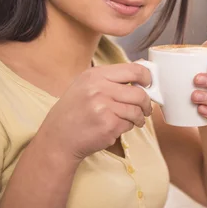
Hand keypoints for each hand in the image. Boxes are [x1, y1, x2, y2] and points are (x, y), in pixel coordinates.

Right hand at [35, 63, 152, 162]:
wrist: (57, 138)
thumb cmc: (73, 112)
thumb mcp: (85, 85)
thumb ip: (110, 79)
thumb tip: (141, 74)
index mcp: (95, 74)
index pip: (133, 69)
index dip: (146, 77)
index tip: (148, 84)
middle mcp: (99, 88)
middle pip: (139, 92)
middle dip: (147, 103)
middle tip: (146, 108)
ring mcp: (104, 106)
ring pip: (136, 110)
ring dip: (139, 117)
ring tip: (134, 120)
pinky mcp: (108, 125)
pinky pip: (129, 124)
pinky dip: (127, 127)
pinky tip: (116, 127)